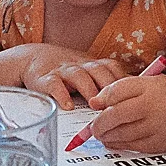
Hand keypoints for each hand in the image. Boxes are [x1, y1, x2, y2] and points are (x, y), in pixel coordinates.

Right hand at [13, 45, 127, 109]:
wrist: (32, 58)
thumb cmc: (66, 70)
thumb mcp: (88, 72)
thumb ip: (106, 82)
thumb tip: (133, 99)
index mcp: (93, 64)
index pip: (112, 68)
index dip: (123, 81)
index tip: (133, 96)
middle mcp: (80, 65)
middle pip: (99, 71)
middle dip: (109, 86)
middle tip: (117, 104)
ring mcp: (63, 71)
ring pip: (79, 76)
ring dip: (89, 90)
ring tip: (96, 106)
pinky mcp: (45, 78)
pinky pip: (54, 85)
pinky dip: (61, 95)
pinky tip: (68, 106)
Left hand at [87, 73, 165, 153]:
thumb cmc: (165, 93)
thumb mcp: (144, 82)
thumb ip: (118, 89)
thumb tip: (93, 103)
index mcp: (151, 91)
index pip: (117, 96)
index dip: (102, 102)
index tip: (95, 106)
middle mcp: (157, 111)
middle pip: (117, 118)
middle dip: (100, 124)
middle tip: (93, 127)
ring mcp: (160, 130)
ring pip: (124, 135)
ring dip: (108, 136)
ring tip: (102, 133)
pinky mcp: (162, 145)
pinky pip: (134, 147)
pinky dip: (120, 144)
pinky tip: (114, 140)